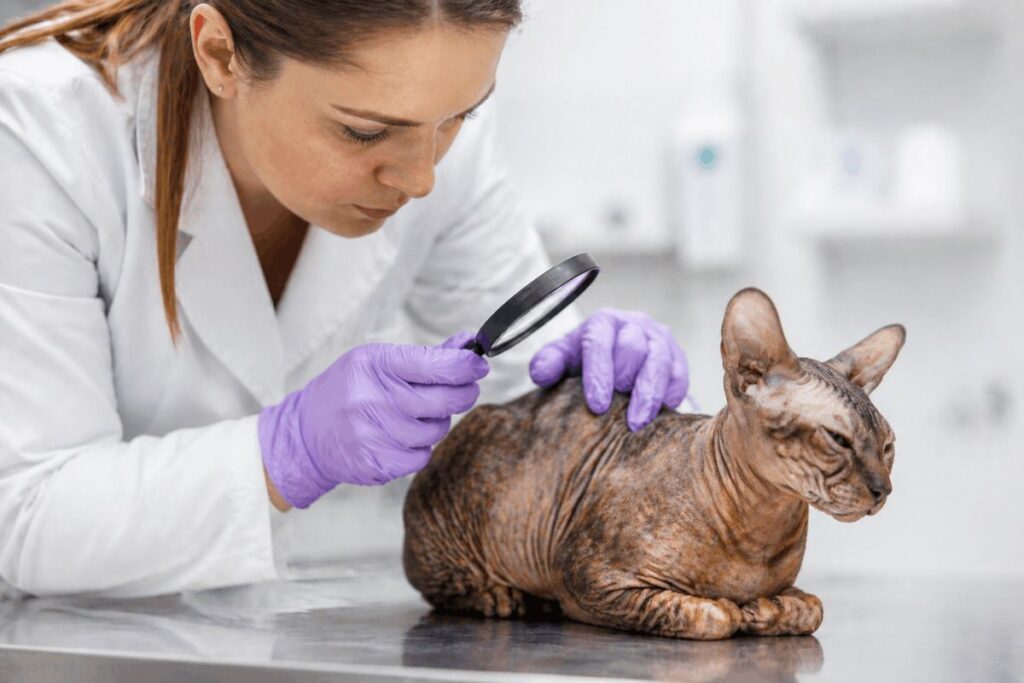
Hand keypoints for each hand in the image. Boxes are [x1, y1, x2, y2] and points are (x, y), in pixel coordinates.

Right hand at [258, 331, 486, 507]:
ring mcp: (375, 433)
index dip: (466, 365)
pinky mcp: (377, 462)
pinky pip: (422, 456)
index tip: (478, 364)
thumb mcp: (377, 361)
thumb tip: (469, 344)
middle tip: (464, 389)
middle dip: (463, 393)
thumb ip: (425, 356)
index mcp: (376, 365)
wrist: (306, 433)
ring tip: (414, 416)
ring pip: (437, 430)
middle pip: (445, 400)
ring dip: (436, 422)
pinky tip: (401, 438)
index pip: (437, 364)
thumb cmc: (348, 391)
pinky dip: (420, 448)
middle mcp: (375, 398)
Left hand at [529, 308, 687, 431]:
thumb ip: (547, 363)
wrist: (613, 358)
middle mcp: (633, 323)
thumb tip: (540, 373)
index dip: (598, 375)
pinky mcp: (677, 356)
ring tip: (637, 423)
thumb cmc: (583, 361)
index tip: (597, 406)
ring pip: (660, 360)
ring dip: (649, 394)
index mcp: (601, 322)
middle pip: (633, 348)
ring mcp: (658, 338)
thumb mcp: (562, 359)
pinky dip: (671, 394)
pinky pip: (679, 374)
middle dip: (624, 381)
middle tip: (616, 413)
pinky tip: (661, 414)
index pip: (599, 342)